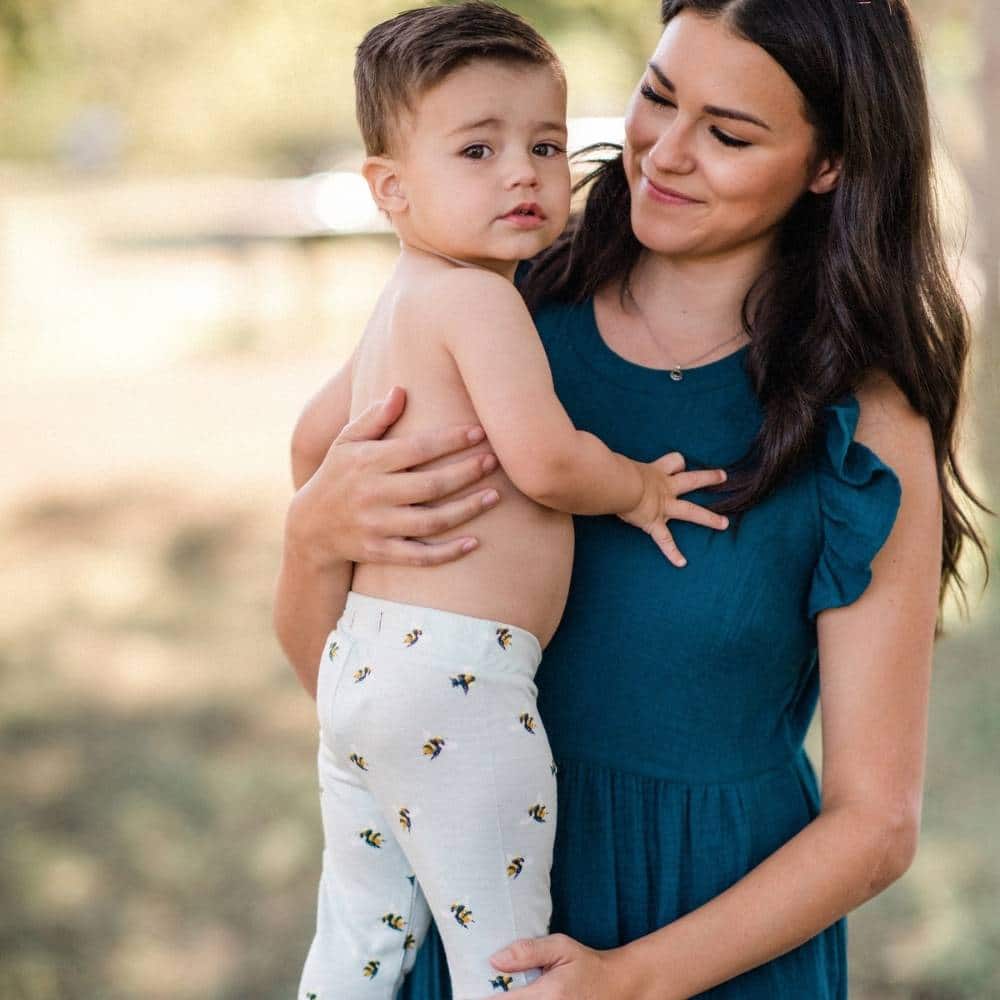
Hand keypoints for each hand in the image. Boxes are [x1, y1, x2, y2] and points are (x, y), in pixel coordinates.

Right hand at [285, 386, 500, 567]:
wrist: (309, 528)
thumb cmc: (338, 476)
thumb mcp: (346, 442)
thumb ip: (373, 418)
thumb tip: (401, 391)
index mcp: (366, 462)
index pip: (416, 448)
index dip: (450, 440)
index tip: (479, 431)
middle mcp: (372, 494)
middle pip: (430, 485)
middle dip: (467, 472)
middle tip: (494, 460)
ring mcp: (377, 526)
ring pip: (431, 521)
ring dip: (467, 509)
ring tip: (495, 495)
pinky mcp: (380, 553)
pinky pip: (420, 556)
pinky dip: (448, 552)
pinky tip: (474, 542)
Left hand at [488, 934, 643, 999]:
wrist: (615, 986)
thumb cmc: (585, 963)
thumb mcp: (560, 947)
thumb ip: (527, 951)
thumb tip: (494, 960)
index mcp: (548, 995)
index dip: (484, 998)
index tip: (468, 992)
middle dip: (497, 999)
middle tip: (485, 991)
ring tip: (502, 993)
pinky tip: (517, 997)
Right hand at [618, 451, 728, 565]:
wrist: (618, 485)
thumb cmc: (614, 471)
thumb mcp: (619, 460)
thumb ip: (614, 459)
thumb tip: (592, 446)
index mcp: (655, 471)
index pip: (674, 461)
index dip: (678, 463)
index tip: (679, 464)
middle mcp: (664, 488)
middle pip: (692, 480)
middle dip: (709, 478)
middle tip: (723, 477)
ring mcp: (663, 506)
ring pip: (692, 511)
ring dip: (709, 518)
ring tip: (724, 524)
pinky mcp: (654, 523)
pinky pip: (666, 540)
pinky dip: (673, 553)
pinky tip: (682, 563)